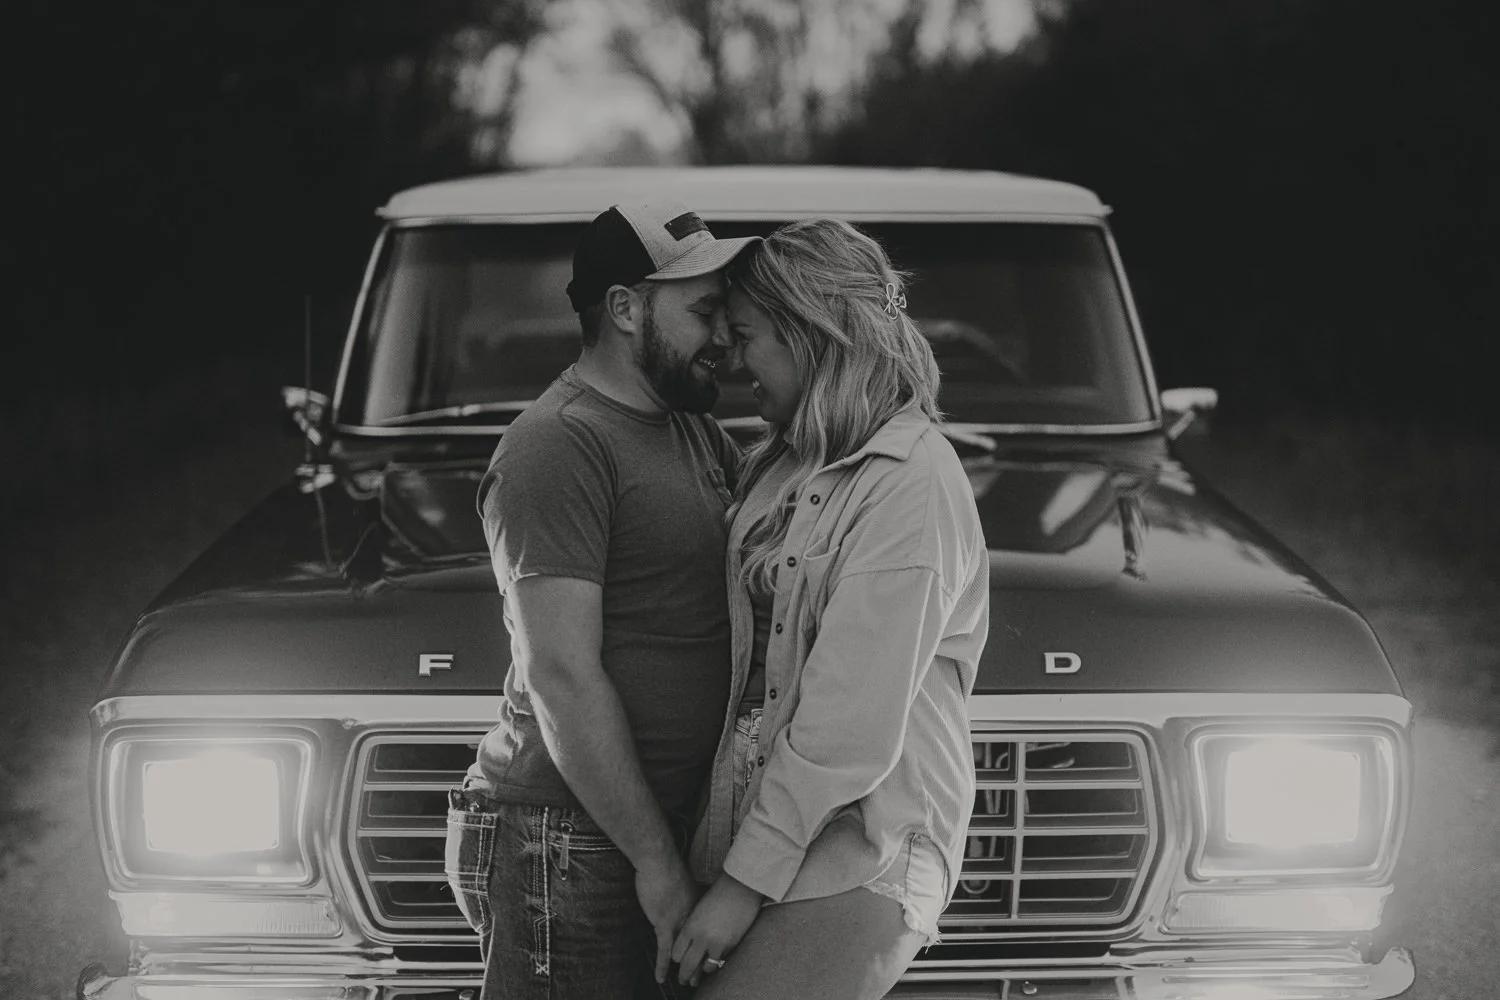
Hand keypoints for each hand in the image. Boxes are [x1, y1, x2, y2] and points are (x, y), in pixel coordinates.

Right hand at [635, 858, 701, 983]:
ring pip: (685, 952)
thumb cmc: (667, 866)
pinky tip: (661, 978)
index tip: (710, 956)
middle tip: (702, 978)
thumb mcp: (683, 881)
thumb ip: (686, 894)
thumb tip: (684, 898)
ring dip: (686, 969)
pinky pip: (665, 951)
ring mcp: (680, 922)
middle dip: (700, 963)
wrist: (659, 861)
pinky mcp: (664, 924)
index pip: (704, 933)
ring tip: (688, 983)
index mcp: (698, 907)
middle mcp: (693, 917)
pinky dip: (663, 965)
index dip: (706, 946)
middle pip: (699, 946)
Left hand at [671, 875, 763, 985]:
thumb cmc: (718, 892)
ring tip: (701, 974)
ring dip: (703, 972)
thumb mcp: (698, 909)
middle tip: (683, 981)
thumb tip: (688, 940)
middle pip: (688, 966)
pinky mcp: (732, 945)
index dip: (677, 959)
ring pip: (706, 968)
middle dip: (684, 976)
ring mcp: (718, 943)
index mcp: (690, 926)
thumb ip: (692, 926)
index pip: (676, 953)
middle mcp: (702, 938)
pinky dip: (717, 963)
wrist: (740, 887)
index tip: (677, 961)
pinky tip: (716, 962)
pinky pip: (721, 961)